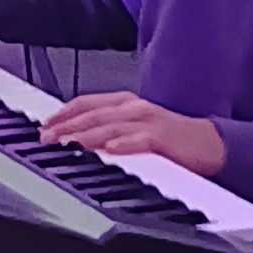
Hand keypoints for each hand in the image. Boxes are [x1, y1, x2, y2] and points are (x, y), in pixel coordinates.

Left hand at [41, 93, 228, 176]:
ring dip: (87, 135)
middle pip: (93, 114)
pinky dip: (124, 144)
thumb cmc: (169, 138)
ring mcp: (148, 120)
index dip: (62, 113)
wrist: (208, 144)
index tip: (44, 125)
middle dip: (67, 125)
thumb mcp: (132, 128)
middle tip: (47, 137)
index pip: (86, 103)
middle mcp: (133, 107)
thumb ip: (107, 129)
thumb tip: (75, 136)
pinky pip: (141, 139)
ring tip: (68, 143)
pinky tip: (110, 149)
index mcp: (124, 103)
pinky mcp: (164, 137)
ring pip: (111, 126)